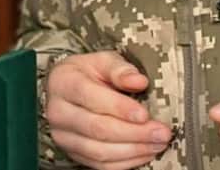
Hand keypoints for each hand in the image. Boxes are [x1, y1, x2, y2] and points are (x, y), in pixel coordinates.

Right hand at [43, 51, 171, 169]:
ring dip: (133, 150)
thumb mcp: (103, 61)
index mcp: (64, 82)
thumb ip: (120, 69)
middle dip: (134, 133)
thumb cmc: (89, 73)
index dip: (119, 108)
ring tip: (158, 144)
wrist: (68, 89)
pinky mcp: (73, 153)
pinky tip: (145, 152)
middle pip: (97, 128)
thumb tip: (139, 81)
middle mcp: (58, 112)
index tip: (144, 114)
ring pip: (99, 151)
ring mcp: (63, 136)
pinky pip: (100, 165)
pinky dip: (126, 162)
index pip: (91, 97)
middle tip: (161, 133)